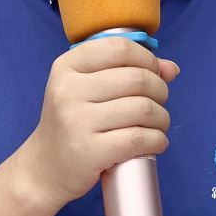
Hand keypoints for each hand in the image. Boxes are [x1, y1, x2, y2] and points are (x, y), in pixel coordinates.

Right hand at [15, 37, 179, 209]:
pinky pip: (138, 139)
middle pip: (137, 79)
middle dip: (160, 90)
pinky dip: (157, 140)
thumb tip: (171, 68)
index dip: (146, 58)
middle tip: (159, 103)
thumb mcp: (86, 89)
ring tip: (159, 125)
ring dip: (162, 118)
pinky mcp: (89, 151)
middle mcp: (68, 90)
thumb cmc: (72, 123)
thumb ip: (127, 70)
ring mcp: (77, 121)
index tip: (153, 73)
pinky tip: (156, 142)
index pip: (119, 48)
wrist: (44, 168)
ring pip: (143, 109)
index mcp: (67, 66)